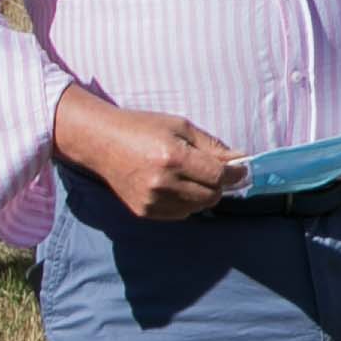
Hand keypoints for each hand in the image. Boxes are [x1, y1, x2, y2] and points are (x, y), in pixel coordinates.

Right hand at [49, 85, 233, 219]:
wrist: (100, 142)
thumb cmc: (141, 128)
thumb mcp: (180, 126)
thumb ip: (212, 146)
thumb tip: (241, 160)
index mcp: (173, 158)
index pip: (219, 176)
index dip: (235, 173)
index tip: (239, 168)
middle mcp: (162, 183)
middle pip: (212, 195)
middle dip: (219, 183)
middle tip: (211, 170)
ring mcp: (151, 199)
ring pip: (198, 207)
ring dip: (202, 193)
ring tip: (188, 175)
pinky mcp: (144, 211)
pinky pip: (180, 214)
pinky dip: (185, 202)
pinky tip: (173, 185)